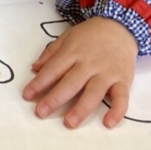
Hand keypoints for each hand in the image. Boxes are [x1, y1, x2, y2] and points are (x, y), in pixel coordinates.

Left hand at [23, 16, 137, 127]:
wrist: (121, 26)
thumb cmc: (90, 34)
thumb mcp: (67, 37)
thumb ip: (51, 53)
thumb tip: (34, 68)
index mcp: (73, 52)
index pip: (53, 70)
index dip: (39, 83)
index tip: (27, 95)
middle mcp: (89, 64)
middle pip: (70, 83)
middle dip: (54, 99)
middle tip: (40, 113)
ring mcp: (107, 73)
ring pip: (93, 93)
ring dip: (81, 109)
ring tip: (69, 122)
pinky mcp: (124, 80)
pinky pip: (122, 98)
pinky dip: (117, 111)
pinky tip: (108, 123)